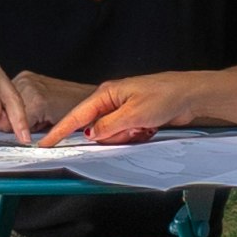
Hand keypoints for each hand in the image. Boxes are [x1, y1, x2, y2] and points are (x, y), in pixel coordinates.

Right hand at [48, 68, 226, 144]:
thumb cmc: (165, 95)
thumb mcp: (134, 114)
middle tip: (133, 129)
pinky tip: (148, 128)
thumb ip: (108, 126)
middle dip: (113, 136)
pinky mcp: (134, 118)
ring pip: (112, 135)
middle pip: (97, 129)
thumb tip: (90, 134)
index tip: (46, 142)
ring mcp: (123, 110)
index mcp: (107, 94)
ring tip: (144, 126)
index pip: (77, 115)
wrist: (190, 95)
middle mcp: (112, 101)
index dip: (61, 131)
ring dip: (127, 136)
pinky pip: (126, 135)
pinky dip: (136, 135)